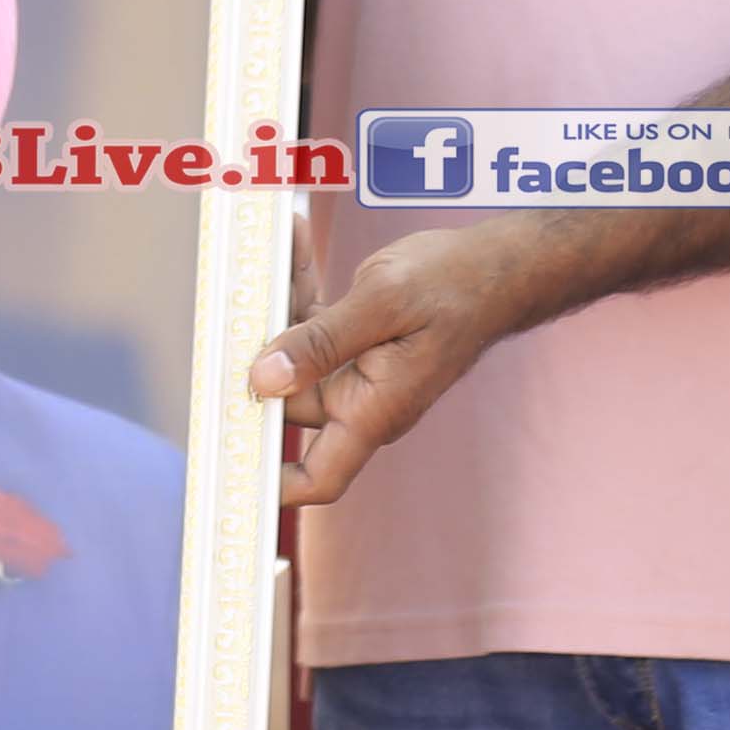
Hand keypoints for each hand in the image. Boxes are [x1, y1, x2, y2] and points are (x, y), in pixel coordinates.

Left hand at [247, 221, 550, 507]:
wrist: (501, 265)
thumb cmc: (459, 285)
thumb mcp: (382, 303)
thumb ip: (321, 342)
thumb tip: (263, 379)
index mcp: (373, 410)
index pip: (317, 477)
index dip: (270, 482)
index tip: (228, 461)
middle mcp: (362, 401)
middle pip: (287, 401)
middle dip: (255, 357)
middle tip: (230, 308)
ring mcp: (359, 374)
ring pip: (293, 356)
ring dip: (277, 309)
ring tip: (271, 257)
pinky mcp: (356, 345)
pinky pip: (312, 328)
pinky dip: (298, 293)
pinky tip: (293, 247)